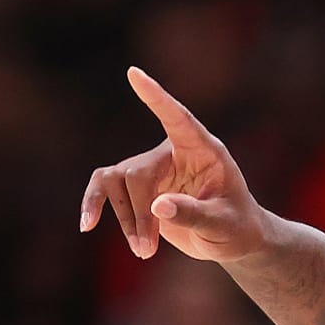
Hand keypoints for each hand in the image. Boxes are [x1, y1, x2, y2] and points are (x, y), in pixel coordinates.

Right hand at [78, 67, 266, 262]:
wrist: (232, 239)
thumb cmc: (237, 227)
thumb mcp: (224, 225)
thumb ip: (195, 215)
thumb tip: (158, 206)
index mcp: (205, 151)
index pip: (179, 118)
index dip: (157, 97)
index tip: (134, 74)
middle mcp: (176, 152)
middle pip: (137, 173)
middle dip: (138, 213)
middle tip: (146, 249)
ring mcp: (154, 167)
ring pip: (117, 182)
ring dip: (124, 218)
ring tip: (143, 251)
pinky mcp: (138, 186)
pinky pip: (106, 187)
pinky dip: (95, 205)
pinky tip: (87, 225)